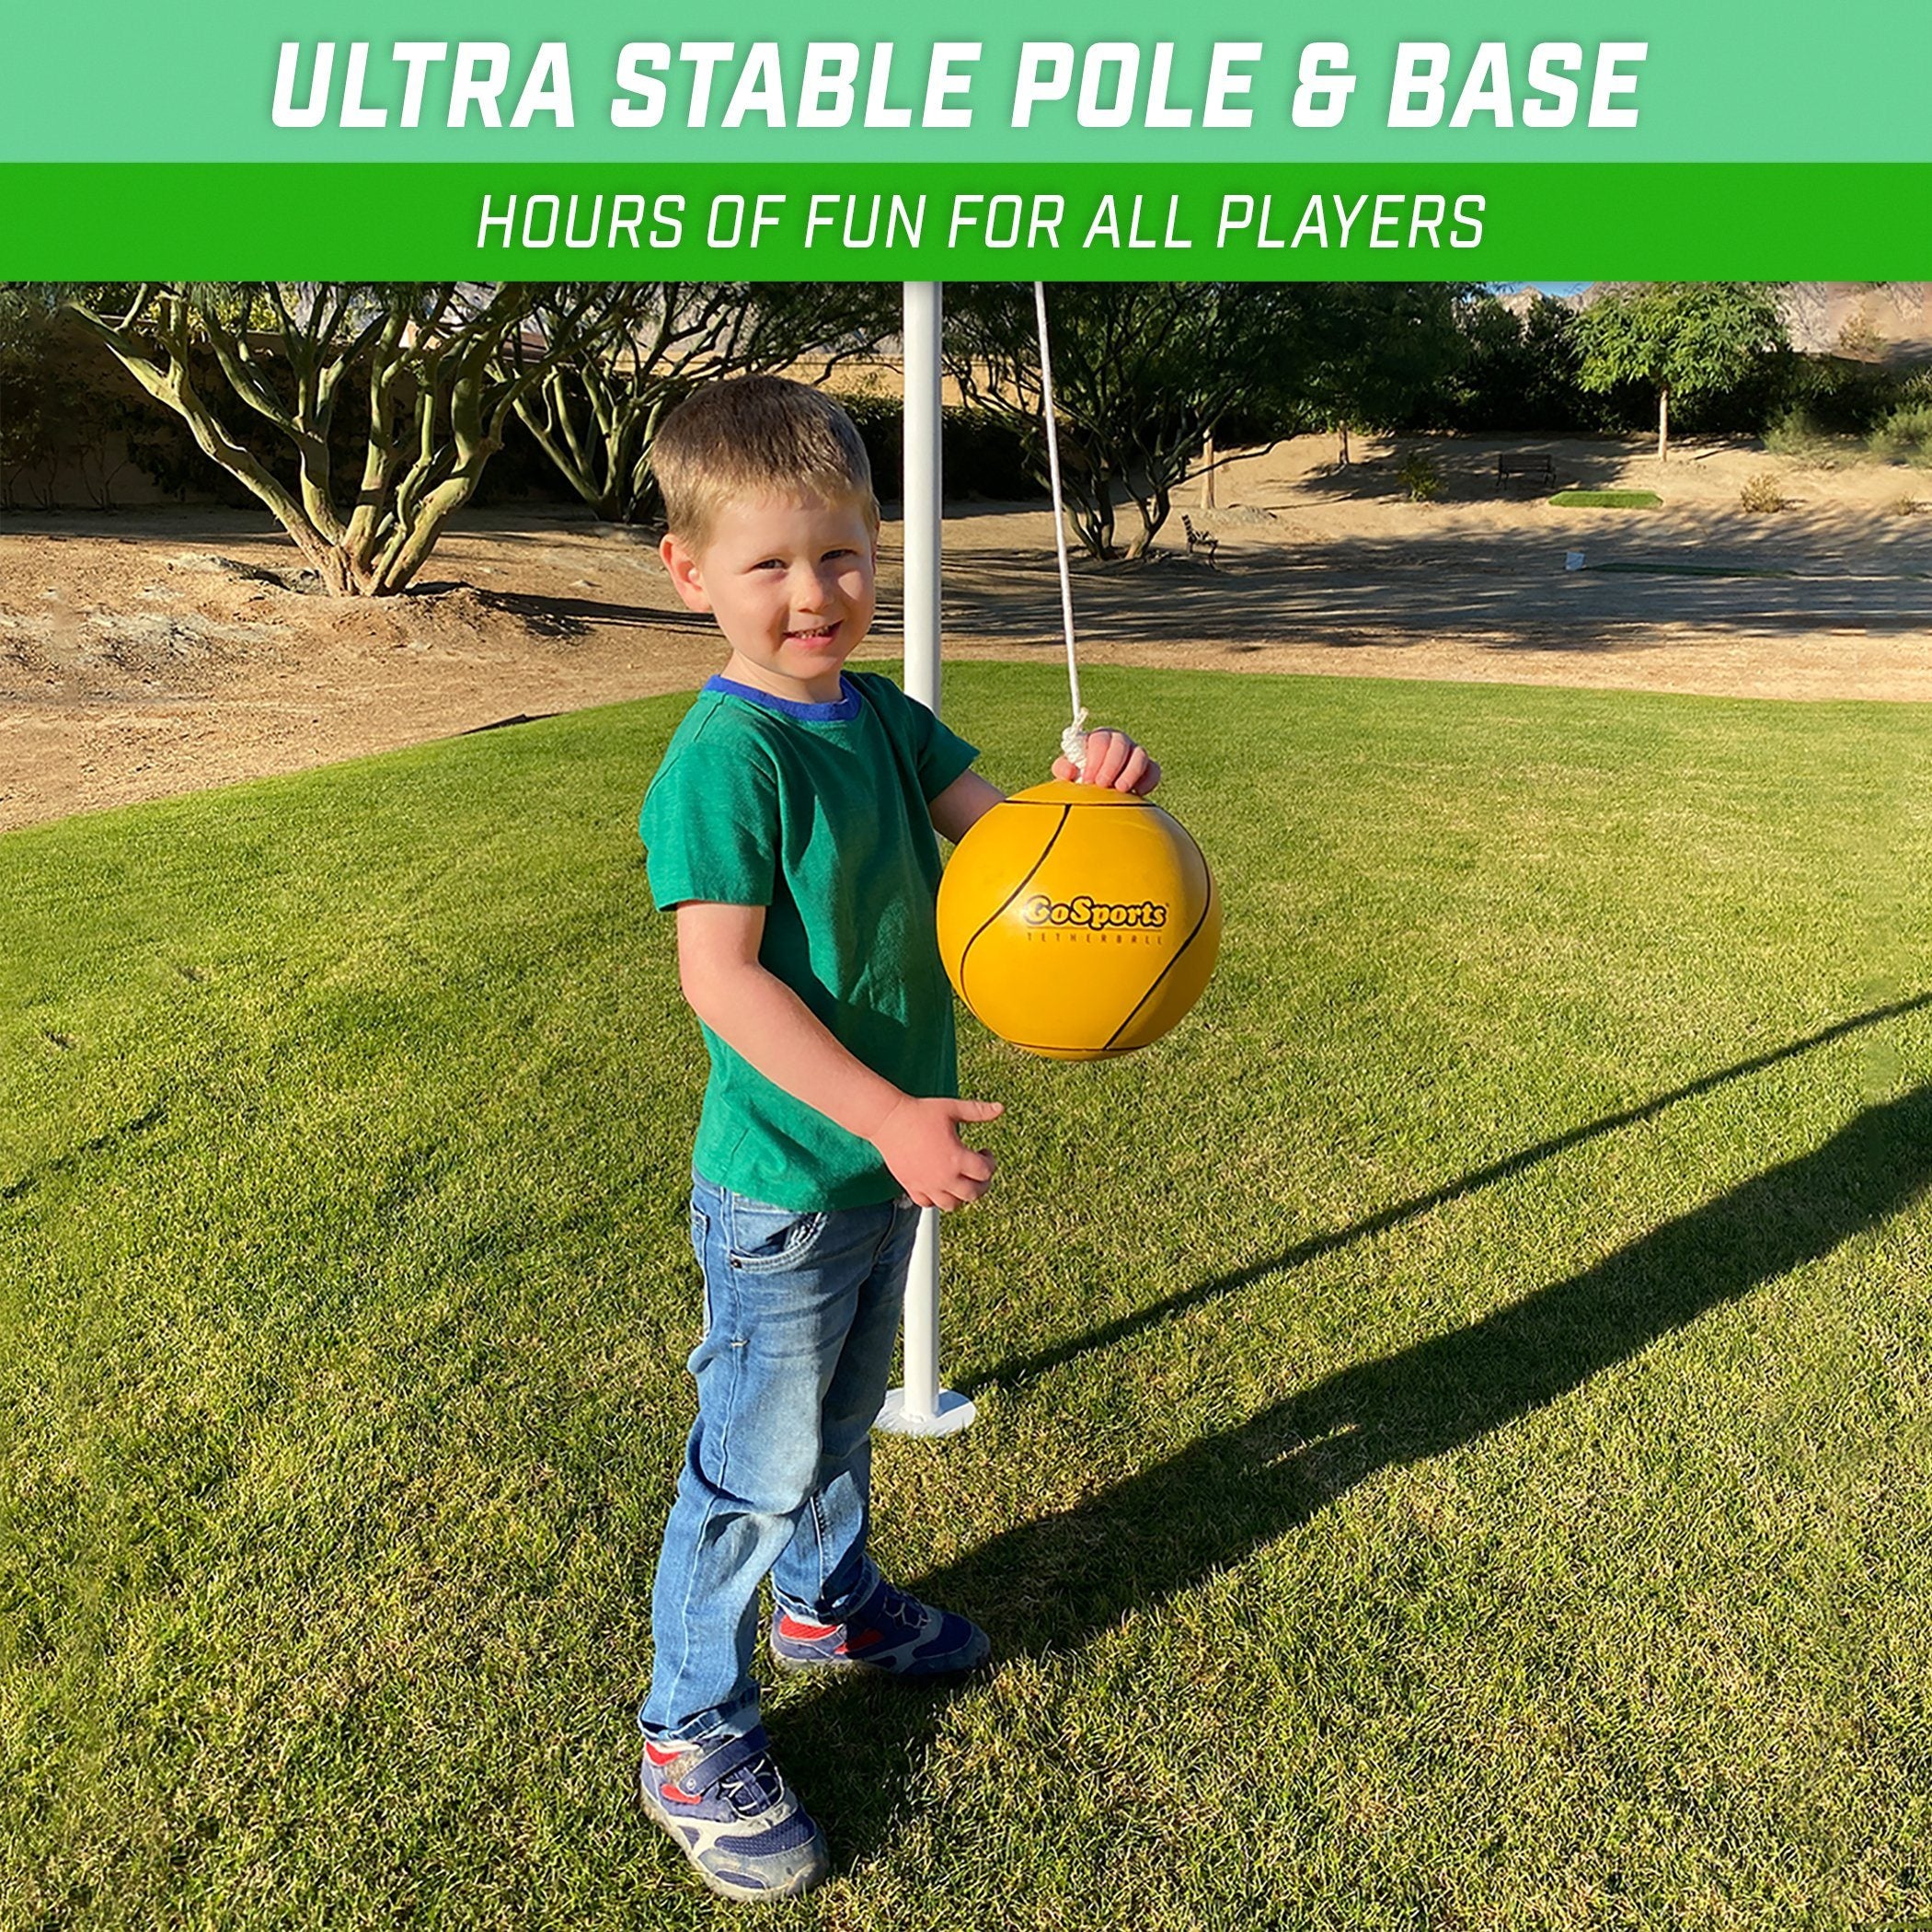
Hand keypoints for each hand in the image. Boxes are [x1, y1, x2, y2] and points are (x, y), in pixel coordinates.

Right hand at [869, 1095, 1003, 1211]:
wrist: (888, 1120)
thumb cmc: (920, 1113)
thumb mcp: (952, 1108)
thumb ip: (977, 1111)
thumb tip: (1000, 1108)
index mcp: (957, 1158)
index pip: (985, 1172)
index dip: (990, 1162)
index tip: (984, 1152)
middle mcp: (943, 1176)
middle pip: (973, 1194)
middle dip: (981, 1183)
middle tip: (978, 1171)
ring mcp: (927, 1184)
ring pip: (952, 1205)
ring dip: (961, 1196)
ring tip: (960, 1180)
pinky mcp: (911, 1186)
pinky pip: (927, 1204)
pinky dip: (936, 1199)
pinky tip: (939, 1184)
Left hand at [1052, 728, 1159, 793]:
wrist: (1095, 795)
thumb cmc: (1078, 780)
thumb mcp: (1066, 774)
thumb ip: (1062, 768)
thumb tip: (1070, 770)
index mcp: (1097, 739)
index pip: (1099, 740)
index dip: (1094, 759)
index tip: (1087, 780)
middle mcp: (1118, 742)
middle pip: (1120, 743)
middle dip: (1111, 764)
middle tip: (1101, 785)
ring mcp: (1134, 754)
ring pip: (1140, 754)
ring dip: (1131, 772)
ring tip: (1120, 790)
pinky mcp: (1148, 770)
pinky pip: (1154, 770)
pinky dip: (1148, 780)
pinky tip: (1138, 793)